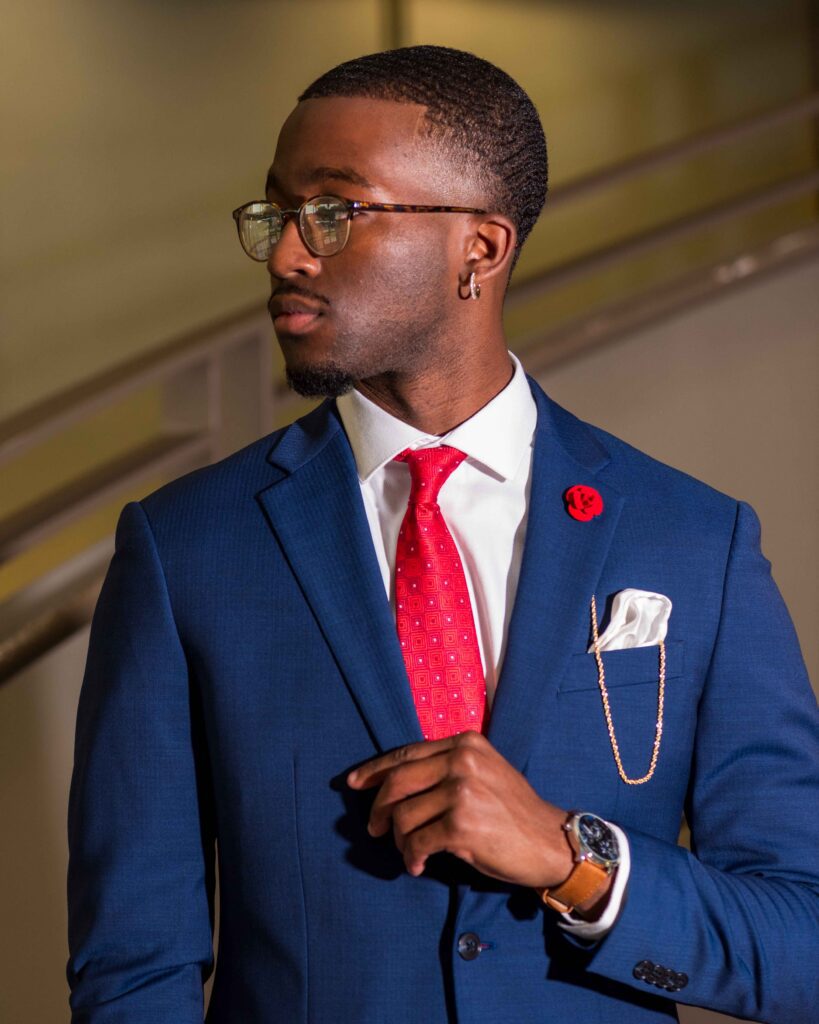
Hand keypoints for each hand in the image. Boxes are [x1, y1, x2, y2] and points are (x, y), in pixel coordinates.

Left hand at [347, 731, 576, 890]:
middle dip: (379, 808)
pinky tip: (419, 865)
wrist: (550, 841)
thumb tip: (394, 783)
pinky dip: (412, 857)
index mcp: (465, 743)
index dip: (375, 770)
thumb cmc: (513, 811)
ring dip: (400, 840)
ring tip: (410, 852)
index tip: (354, 783)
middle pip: (397, 781)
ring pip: (404, 815)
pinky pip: (417, 842)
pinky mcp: (462, 825)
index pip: (407, 753)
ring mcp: (462, 791)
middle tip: (374, 828)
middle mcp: (462, 760)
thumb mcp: (483, 772)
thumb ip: (446, 768)